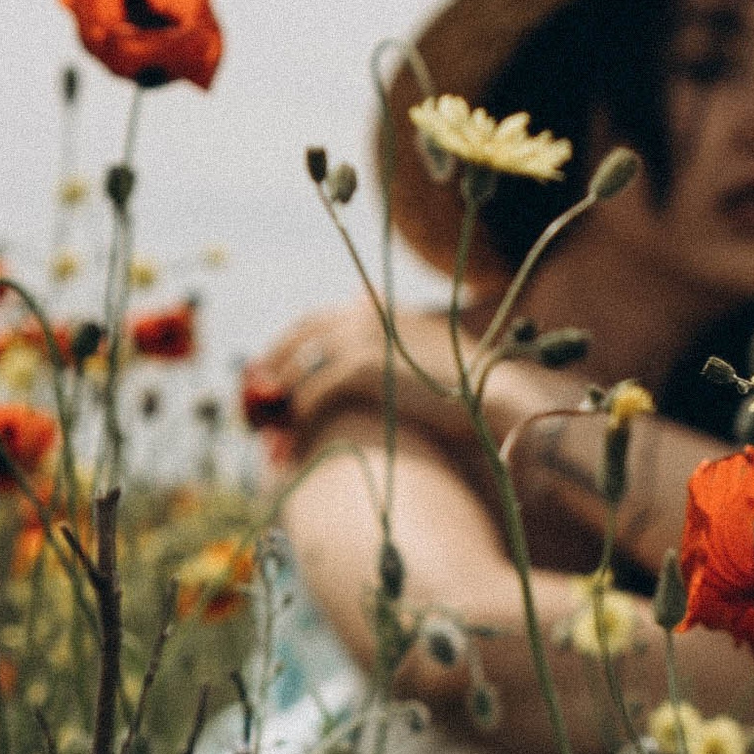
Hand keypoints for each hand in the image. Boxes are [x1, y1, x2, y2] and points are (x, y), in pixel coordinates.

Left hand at [241, 299, 544, 466]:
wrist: (497, 396)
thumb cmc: (471, 390)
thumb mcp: (429, 358)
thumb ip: (396, 351)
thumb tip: (371, 369)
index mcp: (379, 308)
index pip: (315, 322)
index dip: (289, 350)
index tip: (274, 377)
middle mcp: (364, 313)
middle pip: (296, 338)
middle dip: (271, 372)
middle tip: (256, 408)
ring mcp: (361, 336)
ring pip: (298, 367)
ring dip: (280, 404)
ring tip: (272, 437)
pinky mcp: (362, 366)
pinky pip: (310, 392)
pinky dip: (297, 420)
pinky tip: (294, 445)